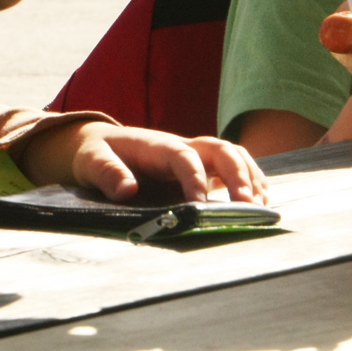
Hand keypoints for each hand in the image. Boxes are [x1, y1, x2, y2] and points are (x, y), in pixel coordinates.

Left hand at [19, 121, 268, 204]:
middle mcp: (181, 146)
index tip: (200, 206)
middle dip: (237, 174)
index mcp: (156, 145)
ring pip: (232, 155)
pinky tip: (260, 201)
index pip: (183, 156)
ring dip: (249, 176)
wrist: (99, 145)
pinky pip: (232, 166)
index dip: (195, 179)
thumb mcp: (91, 162)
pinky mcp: (199, 167)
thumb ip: (107, 174)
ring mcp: (194, 155)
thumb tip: (127, 190)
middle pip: (220, 149)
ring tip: (260, 205)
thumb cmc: (96, 154)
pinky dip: (250, 179)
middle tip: (246, 205)